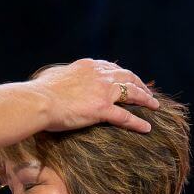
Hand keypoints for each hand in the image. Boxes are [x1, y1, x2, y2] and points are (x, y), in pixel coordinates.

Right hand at [29, 59, 158, 133]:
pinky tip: (146, 127)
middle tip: (147, 92)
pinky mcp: (102, 109)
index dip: (123, 74)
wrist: (39, 101)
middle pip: (127, 77)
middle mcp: (99, 75)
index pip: (111, 67)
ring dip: (146, 99)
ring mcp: (103, 92)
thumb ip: (64, 75)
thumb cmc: (41, 91)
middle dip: (140, 84)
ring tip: (155, 106)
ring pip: (132, 93)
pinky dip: (138, 122)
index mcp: (88, 66)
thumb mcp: (54, 75)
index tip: (128, 78)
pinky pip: (126, 116)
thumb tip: (60, 77)